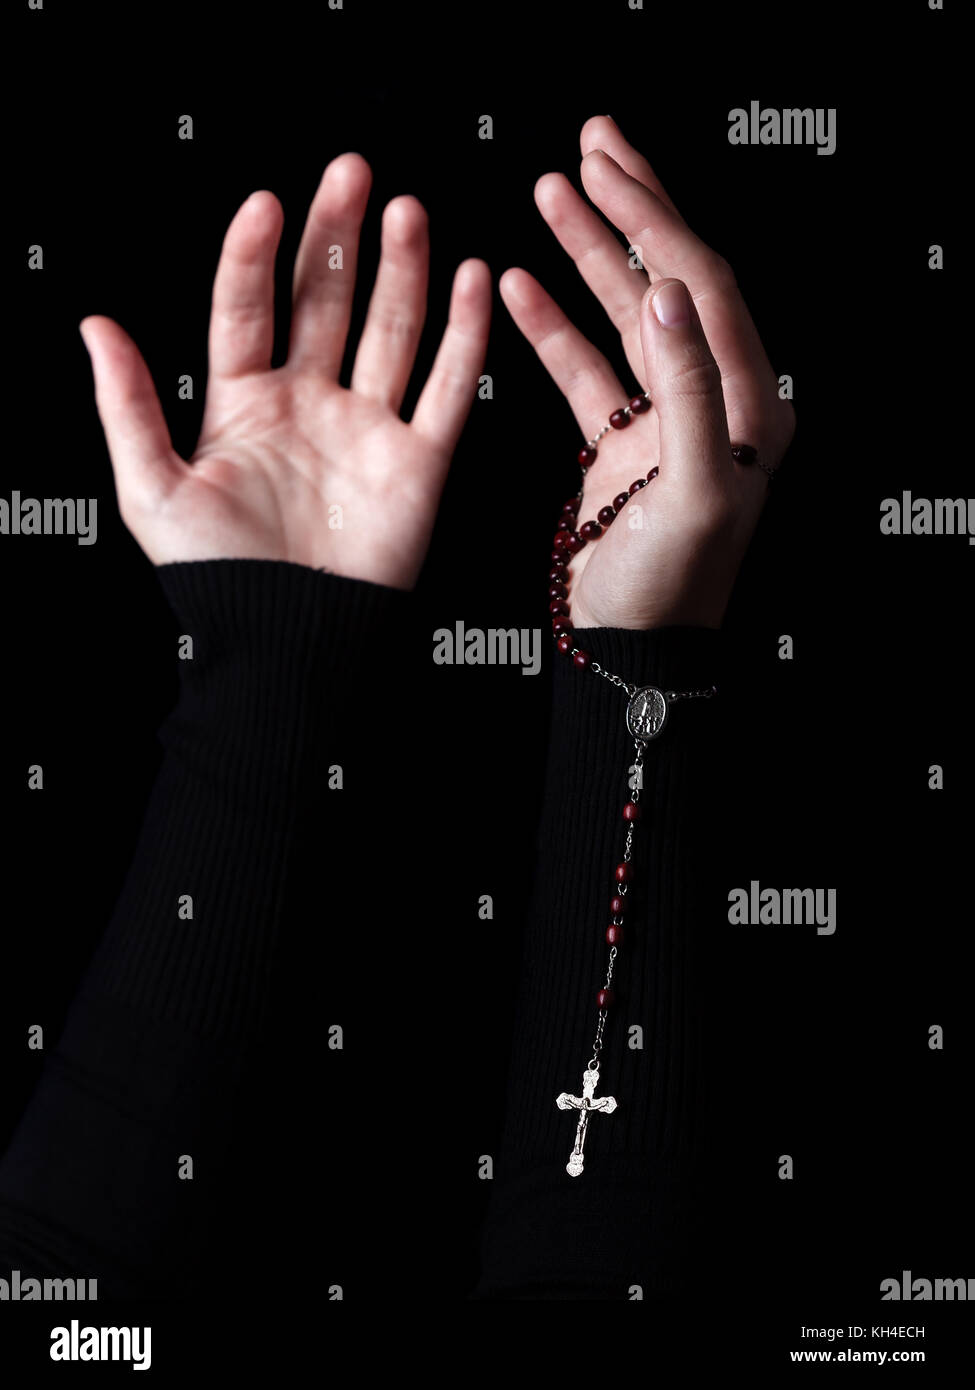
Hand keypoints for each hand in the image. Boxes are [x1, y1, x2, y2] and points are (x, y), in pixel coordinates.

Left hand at [80, 154, 490, 588]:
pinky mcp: (419, 461)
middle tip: (350, 173)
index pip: (248, 308)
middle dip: (338, 237)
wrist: (290, 640)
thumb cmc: (217, 576)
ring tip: (406, 211)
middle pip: (325, 302)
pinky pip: (449, 389)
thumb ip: (127, 405)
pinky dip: (465, 337)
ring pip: (391, 330)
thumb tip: (93, 325)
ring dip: (401, 270)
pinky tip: (475, 281)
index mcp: (243, 405)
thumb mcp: (151, 488)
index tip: (265, 202)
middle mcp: (309, 405)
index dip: (253, 255)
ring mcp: (368, 428)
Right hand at [500, 116, 793, 628]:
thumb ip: (692, 388)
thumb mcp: (694, 489)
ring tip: (549, 194)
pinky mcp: (622, 442)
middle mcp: (716, 401)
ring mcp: (665, 418)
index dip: (656, 221)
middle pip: (671, 280)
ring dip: (587, 255)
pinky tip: (520, 284)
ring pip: (625, 315)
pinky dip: (553, 326)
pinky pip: (587, 368)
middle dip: (631, 210)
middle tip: (592, 147)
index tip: (610, 170)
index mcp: (751, 405)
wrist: (635, 649)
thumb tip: (668, 290)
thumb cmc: (670, 586)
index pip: (703, 286)